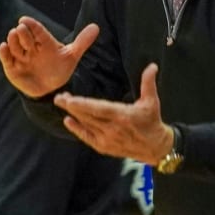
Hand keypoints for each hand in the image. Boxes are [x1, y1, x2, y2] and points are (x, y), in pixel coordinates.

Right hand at [0, 16, 98, 97]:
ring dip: (13, 41)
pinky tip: (3, 47)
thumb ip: (82, 42)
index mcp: (44, 41)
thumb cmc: (60, 69)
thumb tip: (96, 27)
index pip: (37, 30)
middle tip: (21, 29)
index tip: (24, 20)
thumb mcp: (72, 56)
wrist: (50, 89)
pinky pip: (6, 59)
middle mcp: (31, 47)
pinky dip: (4, 53)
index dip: (31, 25)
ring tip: (13, 35)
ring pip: (14, 46)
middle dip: (22, 33)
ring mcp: (21, 57)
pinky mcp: (12, 67)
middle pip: (24, 36)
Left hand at [54, 63, 172, 164]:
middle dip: (72, 106)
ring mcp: (107, 139)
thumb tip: (152, 66)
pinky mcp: (104, 147)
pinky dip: (77, 129)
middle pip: (88, 117)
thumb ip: (148, 83)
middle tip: (58, 97)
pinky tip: (68, 121)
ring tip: (61, 103)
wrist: (155, 148)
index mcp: (123, 116)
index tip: (70, 99)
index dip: (83, 105)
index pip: (99, 109)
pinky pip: (87, 137)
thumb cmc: (152, 121)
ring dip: (72, 114)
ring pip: (86, 125)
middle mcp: (113, 129)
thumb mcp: (152, 101)